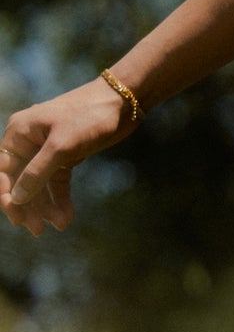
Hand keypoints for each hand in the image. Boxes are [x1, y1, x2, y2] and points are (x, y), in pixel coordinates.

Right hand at [0, 78, 134, 234]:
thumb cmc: (90, 115)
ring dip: (46, 206)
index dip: (6, 194)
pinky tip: (65, 217)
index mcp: (19, 133)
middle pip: (19, 181)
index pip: (2, 171)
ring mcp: (47, 150)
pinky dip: (61, 199)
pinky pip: (57, 182)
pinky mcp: (67, 156)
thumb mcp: (62, 145)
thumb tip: (16, 198)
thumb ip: (37, 171)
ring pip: (39, 185)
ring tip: (59, 225)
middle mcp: (29, 142)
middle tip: (37, 229)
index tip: (16, 216)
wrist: (124, 102)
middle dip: (27, 206)